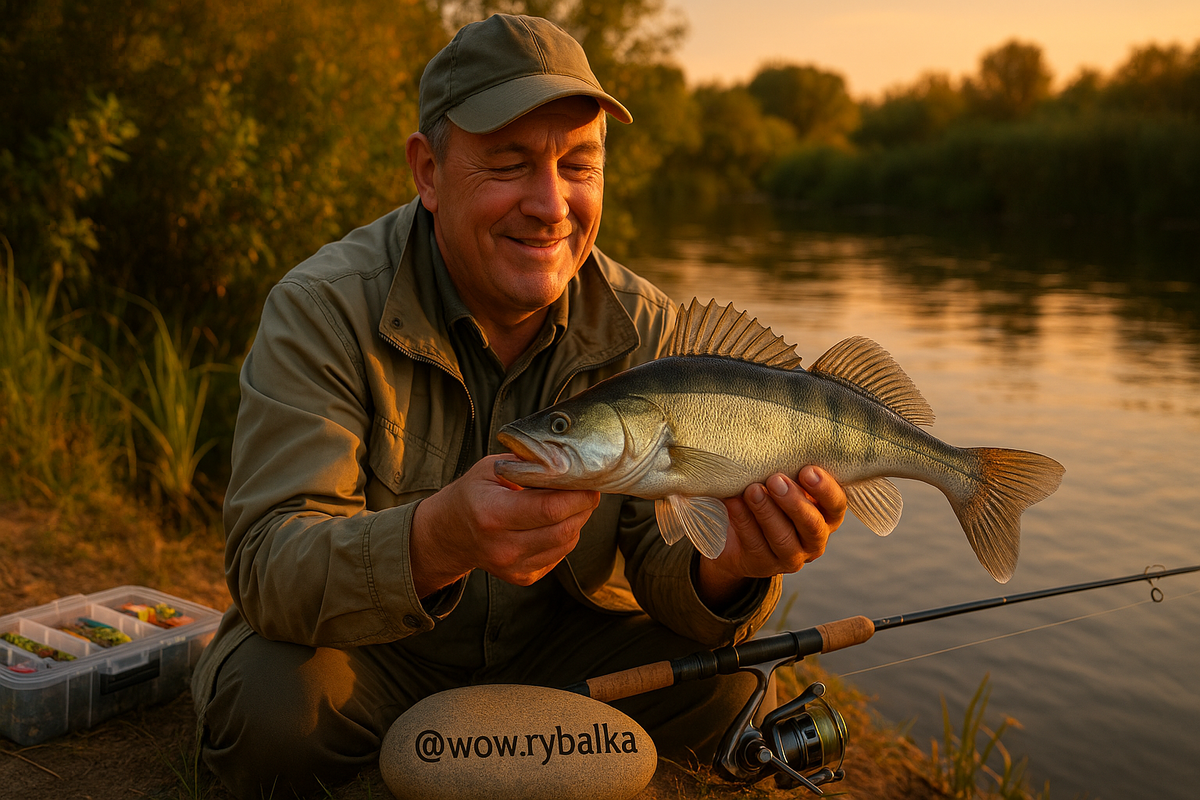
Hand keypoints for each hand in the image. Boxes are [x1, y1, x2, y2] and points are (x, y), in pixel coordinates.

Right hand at [409, 454, 599, 596]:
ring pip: (566, 543)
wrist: (451, 534)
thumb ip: (527, 464)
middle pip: (563, 529)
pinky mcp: (523, 577)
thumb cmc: (473, 494)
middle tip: (587, 490)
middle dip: (583, 507)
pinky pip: (559, 555)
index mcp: (492, 514)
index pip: (549, 509)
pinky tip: (553, 522)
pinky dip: (565, 536)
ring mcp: (513, 566)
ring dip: (577, 521)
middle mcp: (503, 547)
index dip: (577, 495)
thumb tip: (567, 462)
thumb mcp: (491, 468)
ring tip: (570, 503)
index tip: (588, 482)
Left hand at [697, 466, 846, 609]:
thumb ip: (789, 470)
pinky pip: (754, 543)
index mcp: (826, 516)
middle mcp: (814, 540)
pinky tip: (733, 501)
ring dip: (767, 512)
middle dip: (794, 502)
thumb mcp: (783, 484)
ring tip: (752, 490)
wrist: (738, 535)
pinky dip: (743, 520)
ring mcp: (790, 557)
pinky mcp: (763, 565)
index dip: (824, 490)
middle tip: (776, 479)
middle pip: (812, 525)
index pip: (836, 505)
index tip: (807, 470)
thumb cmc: (769, 497)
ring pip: (782, 538)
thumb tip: (778, 441)